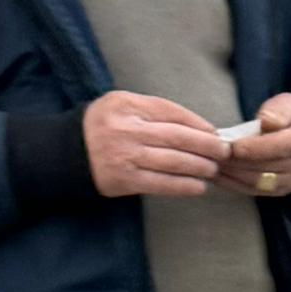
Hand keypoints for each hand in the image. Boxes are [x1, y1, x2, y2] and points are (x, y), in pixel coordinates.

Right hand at [83, 90, 228, 198]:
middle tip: (224, 151)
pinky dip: (184, 186)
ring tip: (213, 169)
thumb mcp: (122, 105)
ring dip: (200, 167)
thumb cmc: (102, 126)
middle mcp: (126, 129)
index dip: (197, 123)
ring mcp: (125, 156)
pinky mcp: (124, 180)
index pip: (170, 112)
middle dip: (206, 145)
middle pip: (177, 137)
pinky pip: (162, 184)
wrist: (66, 153)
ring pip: (173, 161)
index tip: (214, 132)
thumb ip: (153, 110)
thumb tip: (198, 127)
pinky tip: (198, 186)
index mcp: (126, 105)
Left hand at [214, 95, 290, 198]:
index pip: (280, 147)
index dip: (254, 148)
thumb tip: (265, 121)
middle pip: (266, 168)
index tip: (231, 146)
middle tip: (213, 154)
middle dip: (237, 162)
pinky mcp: (283, 192)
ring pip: (258, 182)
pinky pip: (255, 192)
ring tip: (212, 163)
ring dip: (232, 174)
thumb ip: (280, 109)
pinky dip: (234, 184)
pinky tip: (218, 175)